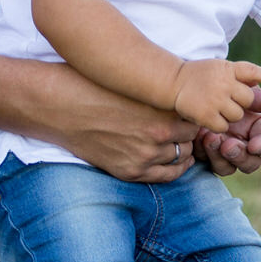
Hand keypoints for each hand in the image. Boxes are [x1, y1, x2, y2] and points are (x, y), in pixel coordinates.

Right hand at [50, 76, 204, 183]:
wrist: (64, 108)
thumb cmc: (98, 88)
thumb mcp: (138, 85)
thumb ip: (163, 96)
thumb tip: (187, 99)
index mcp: (161, 109)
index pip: (196, 118)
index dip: (192, 115)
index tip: (187, 112)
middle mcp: (158, 135)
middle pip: (191, 139)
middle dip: (188, 133)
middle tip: (182, 127)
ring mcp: (145, 156)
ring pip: (181, 157)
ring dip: (181, 149)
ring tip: (175, 141)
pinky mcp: (131, 171)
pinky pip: (166, 176)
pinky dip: (172, 167)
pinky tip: (171, 159)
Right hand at [172, 58, 260, 132]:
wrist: (170, 82)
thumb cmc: (197, 76)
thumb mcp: (221, 71)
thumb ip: (246, 83)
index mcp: (227, 68)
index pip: (251, 70)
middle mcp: (223, 82)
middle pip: (247, 100)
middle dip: (239, 103)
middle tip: (224, 100)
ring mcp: (215, 98)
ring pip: (237, 115)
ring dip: (229, 115)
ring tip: (214, 106)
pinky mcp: (206, 114)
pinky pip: (223, 127)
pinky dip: (217, 125)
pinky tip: (208, 116)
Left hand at [196, 91, 260, 175]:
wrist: (195, 90)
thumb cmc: (224, 88)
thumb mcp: (241, 89)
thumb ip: (257, 97)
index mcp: (259, 131)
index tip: (254, 145)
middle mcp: (244, 147)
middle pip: (251, 163)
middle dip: (240, 156)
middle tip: (228, 145)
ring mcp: (225, 154)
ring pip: (228, 168)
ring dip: (219, 157)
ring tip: (210, 138)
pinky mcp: (207, 156)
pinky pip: (207, 163)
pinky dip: (203, 152)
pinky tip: (198, 137)